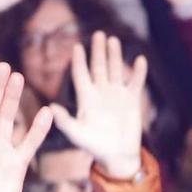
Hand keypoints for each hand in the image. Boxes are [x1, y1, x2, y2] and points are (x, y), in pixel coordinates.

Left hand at [50, 31, 148, 180]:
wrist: (117, 156)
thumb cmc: (94, 147)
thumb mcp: (76, 135)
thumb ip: (64, 121)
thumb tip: (50, 106)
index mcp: (85, 98)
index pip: (81, 74)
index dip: (79, 61)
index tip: (77, 47)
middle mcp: (100, 92)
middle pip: (98, 67)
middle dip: (98, 51)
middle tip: (98, 34)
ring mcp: (117, 95)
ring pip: (115, 70)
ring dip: (115, 56)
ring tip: (113, 40)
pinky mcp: (132, 101)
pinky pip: (135, 83)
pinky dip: (138, 72)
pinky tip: (140, 60)